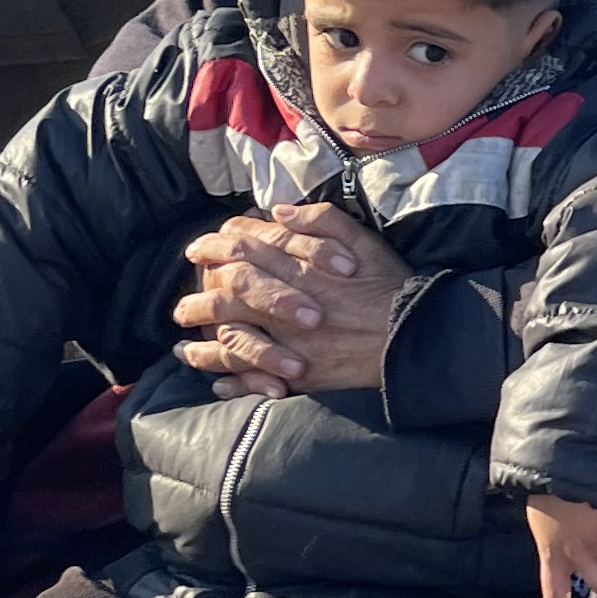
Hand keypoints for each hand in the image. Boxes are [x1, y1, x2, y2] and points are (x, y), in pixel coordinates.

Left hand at [174, 202, 411, 390]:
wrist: (415, 336)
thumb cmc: (391, 285)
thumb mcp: (363, 239)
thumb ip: (320, 220)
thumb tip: (279, 212)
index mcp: (298, 266)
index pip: (243, 251)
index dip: (215, 248)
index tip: (197, 251)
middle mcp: (285, 302)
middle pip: (226, 295)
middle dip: (198, 298)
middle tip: (181, 305)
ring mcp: (289, 340)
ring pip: (231, 340)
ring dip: (203, 345)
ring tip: (185, 348)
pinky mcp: (300, 374)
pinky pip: (256, 379)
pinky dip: (232, 382)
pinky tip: (218, 384)